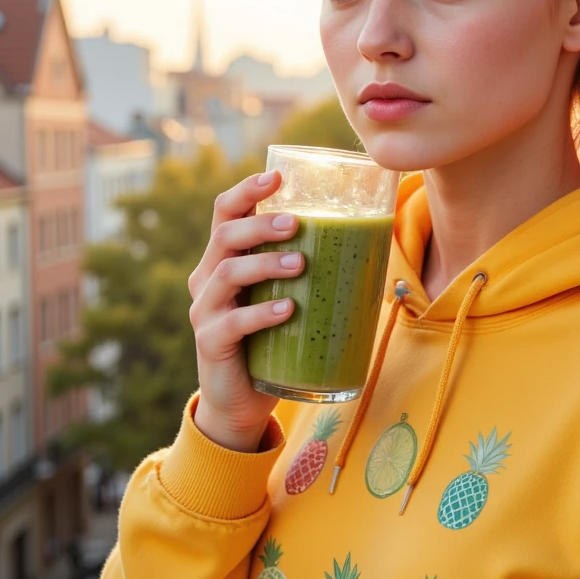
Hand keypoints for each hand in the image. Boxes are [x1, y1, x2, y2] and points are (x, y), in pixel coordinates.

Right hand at [187, 170, 302, 451]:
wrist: (242, 401)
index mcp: (223, 259)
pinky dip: (261, 313)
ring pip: (227, 273)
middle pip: (225, 236)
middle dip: (261, 224)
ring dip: (265, 264)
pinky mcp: (210, 343)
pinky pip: (232, 322)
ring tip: (300, 264)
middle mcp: (207, 279)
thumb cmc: (272, 341)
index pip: (225, 212)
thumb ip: (307, 272)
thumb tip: (374, 243)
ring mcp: (205, 311)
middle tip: (297, 224)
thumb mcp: (285, 298)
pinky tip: (288, 310)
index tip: (277, 177)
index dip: (247, 191)